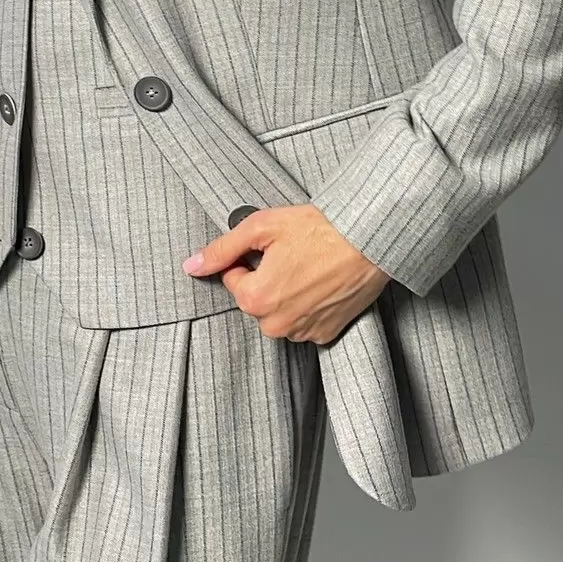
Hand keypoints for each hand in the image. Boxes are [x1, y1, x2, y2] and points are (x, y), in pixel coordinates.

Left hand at [182, 203, 390, 343]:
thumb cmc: (321, 229)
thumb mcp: (262, 227)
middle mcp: (277, 325)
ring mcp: (303, 333)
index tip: (274, 247)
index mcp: (255, 300)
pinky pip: (304, 322)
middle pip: (256, 299)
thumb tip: (192, 265)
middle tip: (294, 254)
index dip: (251, 259)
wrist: (370, 241)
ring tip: (311, 267)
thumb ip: (223, 249)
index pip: (234, 279)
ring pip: (279, 312)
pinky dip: (309, 305)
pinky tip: (323, 283)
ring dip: (288, 293)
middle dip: (268, 278)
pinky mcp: (327, 334)